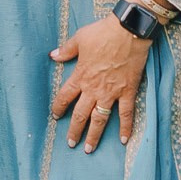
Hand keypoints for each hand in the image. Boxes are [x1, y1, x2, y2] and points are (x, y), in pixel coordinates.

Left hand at [50, 15, 151, 151]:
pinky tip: (123, 140)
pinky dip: (126, 127)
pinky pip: (127, 113)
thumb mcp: (80, 38)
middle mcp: (94, 88)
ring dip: (94, 135)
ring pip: (100, 119)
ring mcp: (111, 92)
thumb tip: (52, 56)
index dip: (58, 108)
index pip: (65, 96)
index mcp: (81, 75)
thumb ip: (66, 50)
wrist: (128, 30)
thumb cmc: (103, 32)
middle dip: (74, 130)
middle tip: (71, 143)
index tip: (55, 116)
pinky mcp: (128, 91)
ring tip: (89, 149)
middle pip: (80, 114)